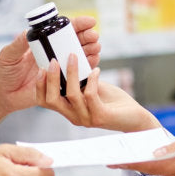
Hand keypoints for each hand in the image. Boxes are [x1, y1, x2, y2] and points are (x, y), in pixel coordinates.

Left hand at [0, 16, 102, 111]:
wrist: (3, 94)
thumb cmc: (4, 72)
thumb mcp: (8, 55)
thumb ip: (17, 44)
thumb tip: (26, 32)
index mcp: (43, 44)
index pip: (62, 31)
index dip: (78, 25)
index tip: (90, 22)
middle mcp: (52, 54)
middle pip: (75, 42)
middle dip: (87, 37)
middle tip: (94, 37)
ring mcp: (58, 68)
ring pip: (79, 56)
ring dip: (90, 51)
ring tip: (95, 48)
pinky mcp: (60, 84)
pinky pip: (77, 75)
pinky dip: (87, 68)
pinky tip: (92, 63)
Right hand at [36, 59, 159, 132]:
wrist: (134, 117)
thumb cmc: (112, 101)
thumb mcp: (92, 87)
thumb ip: (79, 79)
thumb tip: (69, 58)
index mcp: (69, 109)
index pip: (45, 102)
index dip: (40, 86)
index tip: (42, 67)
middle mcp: (74, 116)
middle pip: (52, 100)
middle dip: (51, 79)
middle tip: (54, 60)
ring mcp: (87, 118)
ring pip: (72, 95)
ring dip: (72, 73)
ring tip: (74, 57)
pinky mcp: (101, 117)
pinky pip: (90, 95)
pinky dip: (91, 80)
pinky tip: (96, 70)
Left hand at [109, 131, 174, 175]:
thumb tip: (156, 151)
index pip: (152, 165)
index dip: (131, 163)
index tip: (114, 161)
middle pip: (153, 170)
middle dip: (132, 164)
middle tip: (113, 159)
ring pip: (161, 171)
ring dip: (144, 165)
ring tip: (127, 157)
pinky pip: (171, 171)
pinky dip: (157, 165)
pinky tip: (150, 158)